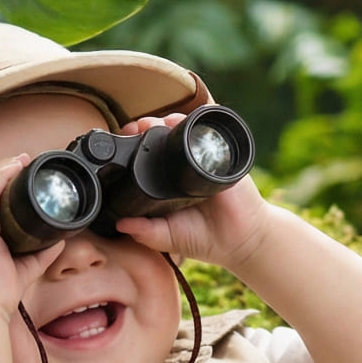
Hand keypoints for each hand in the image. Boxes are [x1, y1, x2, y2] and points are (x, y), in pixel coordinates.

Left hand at [111, 109, 272, 267]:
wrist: (240, 240)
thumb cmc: (204, 238)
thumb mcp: (167, 237)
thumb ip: (145, 232)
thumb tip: (121, 224)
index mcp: (165, 182)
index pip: (146, 157)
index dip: (133, 147)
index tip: (122, 141)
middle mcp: (181, 167)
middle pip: (161, 138)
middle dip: (146, 128)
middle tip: (137, 128)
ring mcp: (201, 159)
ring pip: (181, 130)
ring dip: (166, 121)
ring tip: (155, 124)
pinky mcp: (221, 156)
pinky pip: (206, 133)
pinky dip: (193, 123)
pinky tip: (179, 122)